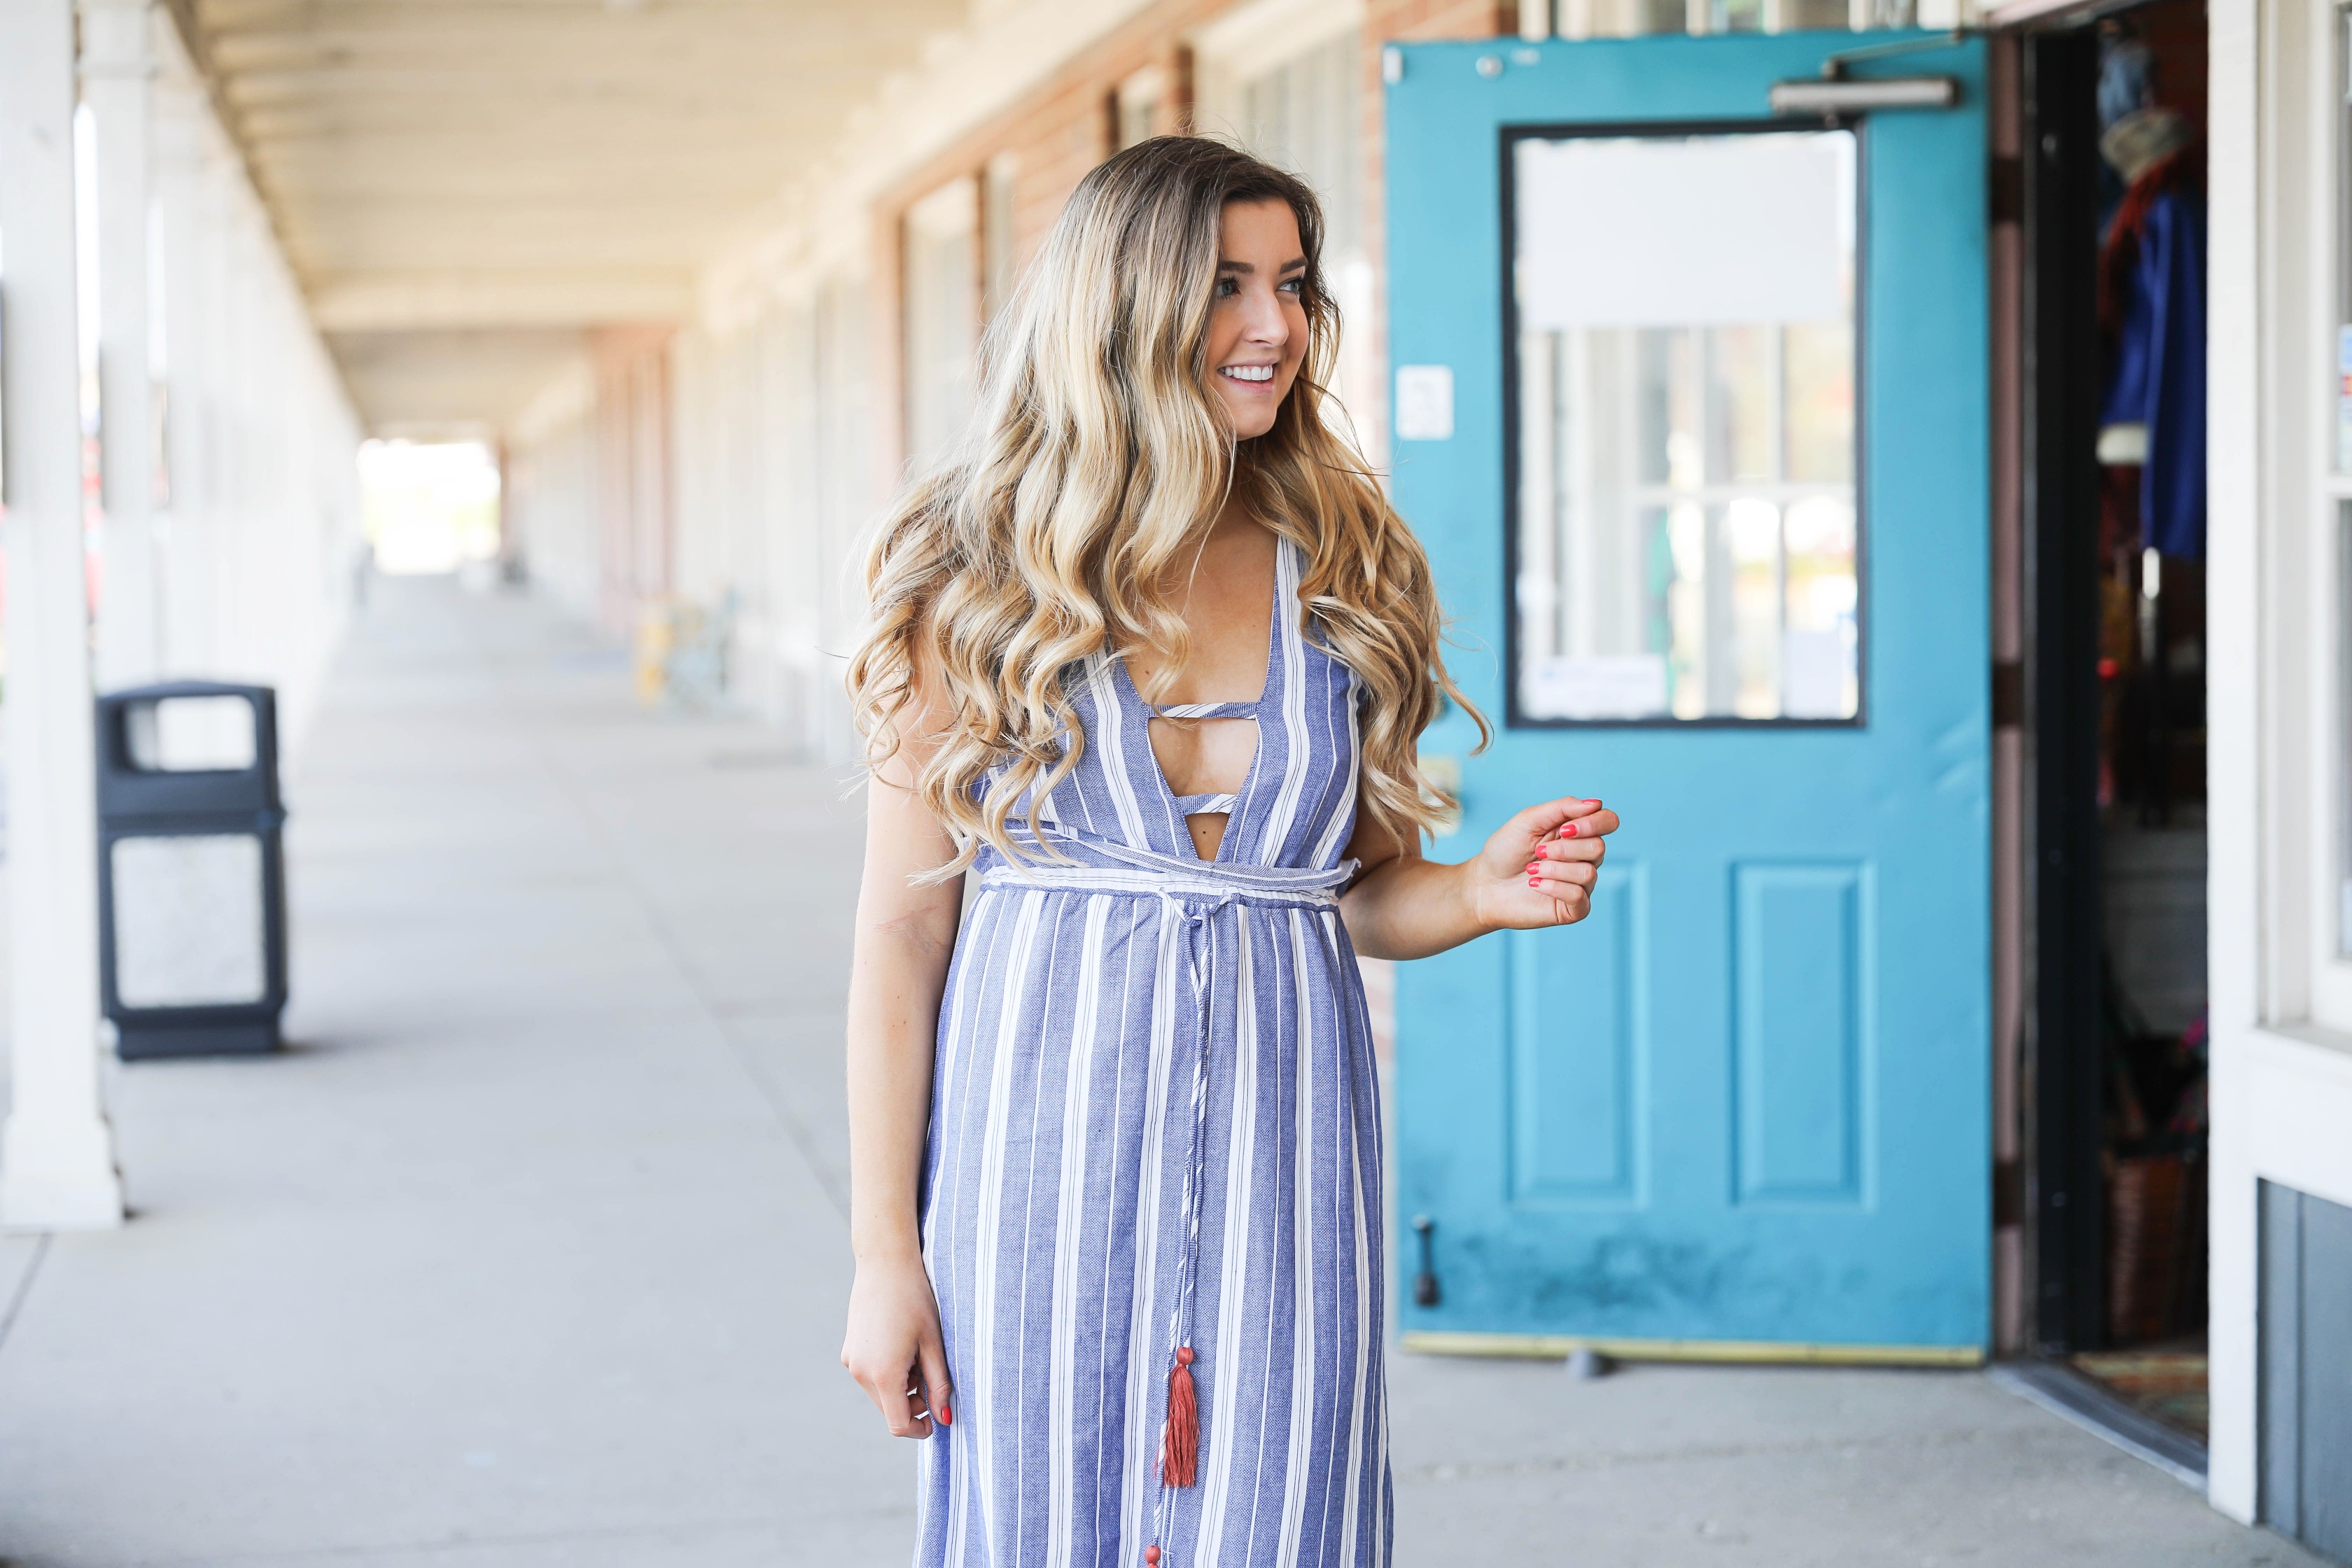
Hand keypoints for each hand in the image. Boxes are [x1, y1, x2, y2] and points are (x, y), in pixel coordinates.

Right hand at [842, 1248, 951, 1438]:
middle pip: (890, 1410)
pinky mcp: (849, 1351)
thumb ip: (939, 1384)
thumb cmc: (915, 1300)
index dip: (920, 1428)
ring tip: (917, 1353)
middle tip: (932, 1374)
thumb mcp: (934, 1343)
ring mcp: (851, 1361)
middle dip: (913, 1402)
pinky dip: (888, 1373)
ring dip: (902, 1386)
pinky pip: (870, 1376)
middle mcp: (861, 1372)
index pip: (899, 1424)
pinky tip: (901, 1345)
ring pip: (881, 1393)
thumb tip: (944, 1418)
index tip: (937, 1417)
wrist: (885, 1264)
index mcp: (884, 1373)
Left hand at [1465, 796, 1618, 931]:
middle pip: (1599, 847)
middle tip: (1539, 852)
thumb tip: (1595, 804)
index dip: (1593, 823)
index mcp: (1577, 833)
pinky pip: (1579, 896)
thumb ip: (1562, 808)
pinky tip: (1535, 885)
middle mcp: (1584, 858)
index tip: (1563, 829)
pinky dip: (1554, 887)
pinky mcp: (1574, 908)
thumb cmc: (1505, 851)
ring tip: (1532, 869)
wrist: (1484, 885)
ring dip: (1554, 869)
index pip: (1608, 821)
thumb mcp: (1529, 820)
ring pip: (1588, 872)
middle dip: (1564, 849)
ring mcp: (1581, 884)